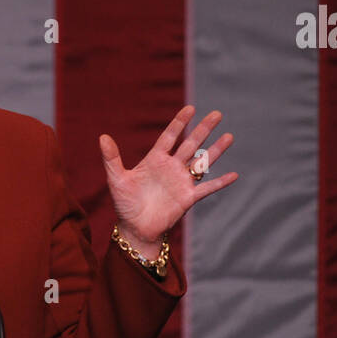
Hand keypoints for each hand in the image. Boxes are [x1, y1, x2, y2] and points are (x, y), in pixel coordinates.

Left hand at [99, 106, 237, 253]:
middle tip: (217, 114)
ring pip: (202, 162)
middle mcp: (171, 167)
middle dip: (203, 130)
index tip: (190, 108)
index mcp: (155, 160)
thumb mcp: (116, 179)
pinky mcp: (188, 198)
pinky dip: (220, 182)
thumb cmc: (125, 204)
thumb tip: (102, 137)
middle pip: (191, 144)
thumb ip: (111, 158)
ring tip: (229, 136)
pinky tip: (234, 175)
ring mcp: (181, 182)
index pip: (170, 137)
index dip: (180, 123)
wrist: (135, 229)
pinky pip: (207, 189)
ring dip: (215, 151)